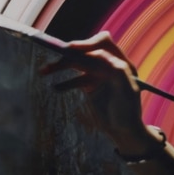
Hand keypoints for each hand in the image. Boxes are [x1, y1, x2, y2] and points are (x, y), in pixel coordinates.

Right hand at [39, 31, 150, 150]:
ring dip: (62, 65)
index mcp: (120, 63)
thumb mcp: (128, 92)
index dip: (87, 44)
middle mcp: (108, 65)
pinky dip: (65, 82)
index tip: (72, 49)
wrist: (124, 131)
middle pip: (87, 53)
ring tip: (45, 71)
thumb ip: (118, 72)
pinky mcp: (91, 86)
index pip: (103, 44)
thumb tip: (102, 55)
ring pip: (78, 64)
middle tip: (54, 61)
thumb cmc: (129, 112)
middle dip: (69, 55)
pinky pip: (75, 79)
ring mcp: (99, 75)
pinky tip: (56, 88)